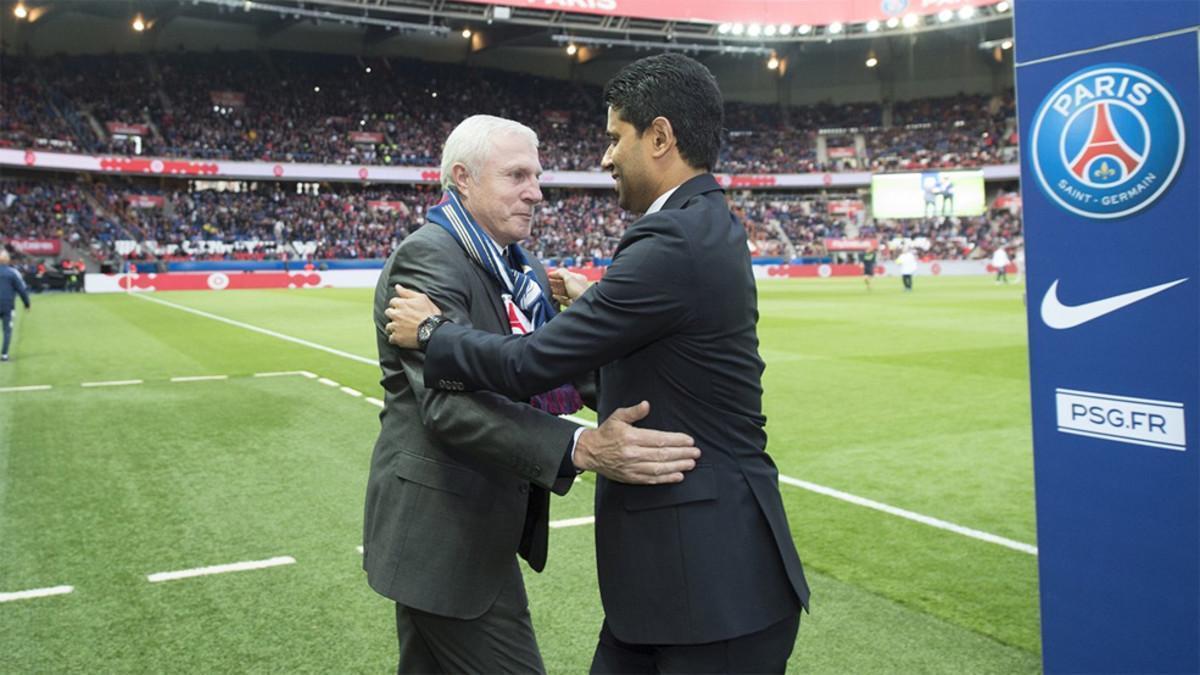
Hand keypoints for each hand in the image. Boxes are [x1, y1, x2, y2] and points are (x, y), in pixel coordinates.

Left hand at [384, 284, 441, 348]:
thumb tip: (397, 286)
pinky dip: (395, 338)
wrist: (433, 331)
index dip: (399, 304)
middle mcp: (396, 314)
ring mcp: (395, 327)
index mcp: (401, 304)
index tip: (404, 308)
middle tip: (403, 318)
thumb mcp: (422, 298)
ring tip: (403, 329)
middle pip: (388, 313)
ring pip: (388, 326)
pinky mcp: (397, 338)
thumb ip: (407, 292)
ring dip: (394, 327)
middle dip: (394, 314)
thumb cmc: (430, 314)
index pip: (392, 301)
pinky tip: (402, 337)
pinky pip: (391, 338)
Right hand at [549, 268, 588, 307]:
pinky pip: (564, 300)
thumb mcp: (569, 278)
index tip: (548, 275)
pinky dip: (558, 298)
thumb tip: (554, 272)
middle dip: (554, 282)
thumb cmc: (578, 290)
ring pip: (563, 291)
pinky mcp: (572, 303)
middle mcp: (577, 287)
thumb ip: (561, 272)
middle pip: (563, 283)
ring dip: (555, 289)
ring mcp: (574, 295)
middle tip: (546, 282)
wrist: (582, 304)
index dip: (557, 274)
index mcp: (578, 279)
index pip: (566, 275)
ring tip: (548, 289)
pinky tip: (553, 296)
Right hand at [574, 401, 699, 484]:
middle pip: (662, 454)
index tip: (689, 440)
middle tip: (695, 452)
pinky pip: (652, 479)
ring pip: (659, 468)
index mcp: (631, 437)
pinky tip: (678, 476)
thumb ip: (634, 412)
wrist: (590, 452)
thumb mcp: (617, 417)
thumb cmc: (606, 433)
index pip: (659, 439)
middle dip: (682, 453)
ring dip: (678, 466)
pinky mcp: (631, 478)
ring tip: (691, 463)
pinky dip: (666, 478)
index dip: (676, 440)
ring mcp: (632, 467)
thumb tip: (646, 405)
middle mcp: (633, 453)